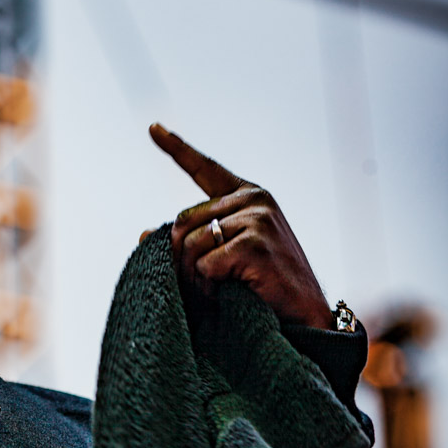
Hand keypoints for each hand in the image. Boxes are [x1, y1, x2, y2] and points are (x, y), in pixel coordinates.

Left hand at [149, 123, 332, 329]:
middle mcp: (254, 200)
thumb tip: (142, 234)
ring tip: (221, 291)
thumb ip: (191, 239)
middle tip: (202, 284)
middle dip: (180, 258)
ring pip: (190, 245)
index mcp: (248, 197)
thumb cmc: (262, 288)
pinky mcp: (254, 242)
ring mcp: (257, 218)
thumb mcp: (224, 256)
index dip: (177, 149)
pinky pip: (204, 265)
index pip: (205, 169)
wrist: (305, 319)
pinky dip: (209, 286)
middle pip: (182, 222)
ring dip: (195, 278)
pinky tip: (233, 292)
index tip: (153, 127)